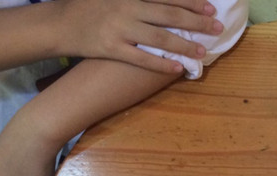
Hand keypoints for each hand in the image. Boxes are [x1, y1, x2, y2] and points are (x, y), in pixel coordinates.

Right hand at [56, 0, 225, 72]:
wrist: (59, 23)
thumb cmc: (88, 5)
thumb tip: (163, 1)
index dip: (190, 1)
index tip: (210, 6)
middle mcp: (127, 8)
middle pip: (169, 15)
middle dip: (196, 22)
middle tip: (216, 27)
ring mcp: (120, 29)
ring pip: (159, 38)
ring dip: (184, 45)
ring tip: (202, 51)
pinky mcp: (111, 49)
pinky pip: (141, 59)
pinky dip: (161, 64)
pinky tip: (178, 68)